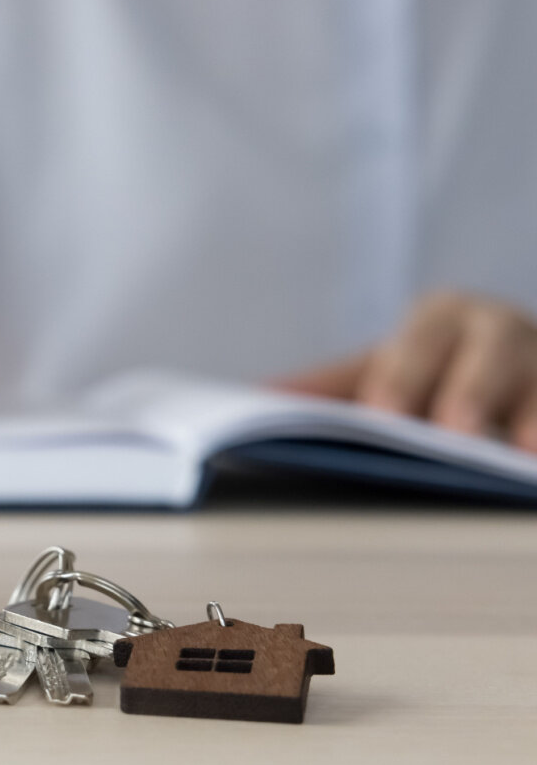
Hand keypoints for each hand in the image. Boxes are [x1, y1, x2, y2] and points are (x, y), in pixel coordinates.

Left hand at [277, 291, 536, 450]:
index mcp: (442, 316)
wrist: (511, 356)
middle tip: (451, 429)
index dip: (402, 374)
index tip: (381, 409)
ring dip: (534, 412)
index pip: (419, 342)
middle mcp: (501, 328)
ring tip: (525, 448)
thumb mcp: (388, 368)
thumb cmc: (439, 367)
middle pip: (489, 354)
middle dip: (469, 390)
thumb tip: (255, 399)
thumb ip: (328, 385)